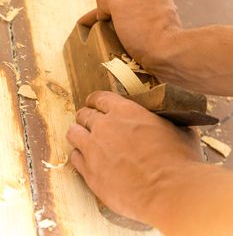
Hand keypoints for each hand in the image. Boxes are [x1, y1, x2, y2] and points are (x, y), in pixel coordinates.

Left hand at [66, 91, 201, 231]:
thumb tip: (171, 120)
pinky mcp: (90, 172)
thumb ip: (165, 121)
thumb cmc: (178, 160)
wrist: (169, 191)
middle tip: (89, 122)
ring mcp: (94, 149)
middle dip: (86, 117)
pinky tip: (86, 159)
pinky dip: (79, 156)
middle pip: (84, 114)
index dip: (95, 101)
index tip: (94, 104)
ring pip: (74, 133)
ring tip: (83, 139)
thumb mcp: (177, 129)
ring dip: (78, 134)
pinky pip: (75, 158)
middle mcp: (105, 125)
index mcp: (125, 110)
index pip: (99, 98)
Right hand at [79, 0, 181, 69]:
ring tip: (107, 52)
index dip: (102, 10)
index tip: (91, 23)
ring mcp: (164, 32)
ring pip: (133, 34)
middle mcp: (162, 12)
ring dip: (119, 42)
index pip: (122, 0)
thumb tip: (102, 10)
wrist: (169, 58)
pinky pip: (141, 49)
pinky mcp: (165, 50)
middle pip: (126, 17)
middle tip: (98, 38)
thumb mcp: (120, 3)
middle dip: (112, 26)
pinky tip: (122, 61)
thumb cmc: (145, 29)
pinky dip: (130, 53)